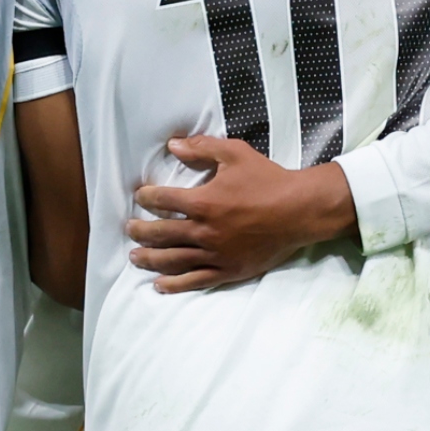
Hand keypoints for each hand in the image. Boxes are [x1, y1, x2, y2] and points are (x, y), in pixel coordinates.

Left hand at [126, 135, 354, 293]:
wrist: (300, 211)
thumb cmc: (268, 180)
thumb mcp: (235, 154)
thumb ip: (202, 149)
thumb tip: (172, 146)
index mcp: (203, 202)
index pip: (163, 200)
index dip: (147, 197)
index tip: (140, 196)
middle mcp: (204, 231)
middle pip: (161, 233)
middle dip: (141, 231)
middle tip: (129, 229)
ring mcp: (216, 254)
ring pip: (173, 259)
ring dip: (150, 259)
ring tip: (135, 257)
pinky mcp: (229, 270)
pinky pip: (196, 280)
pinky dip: (175, 284)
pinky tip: (159, 285)